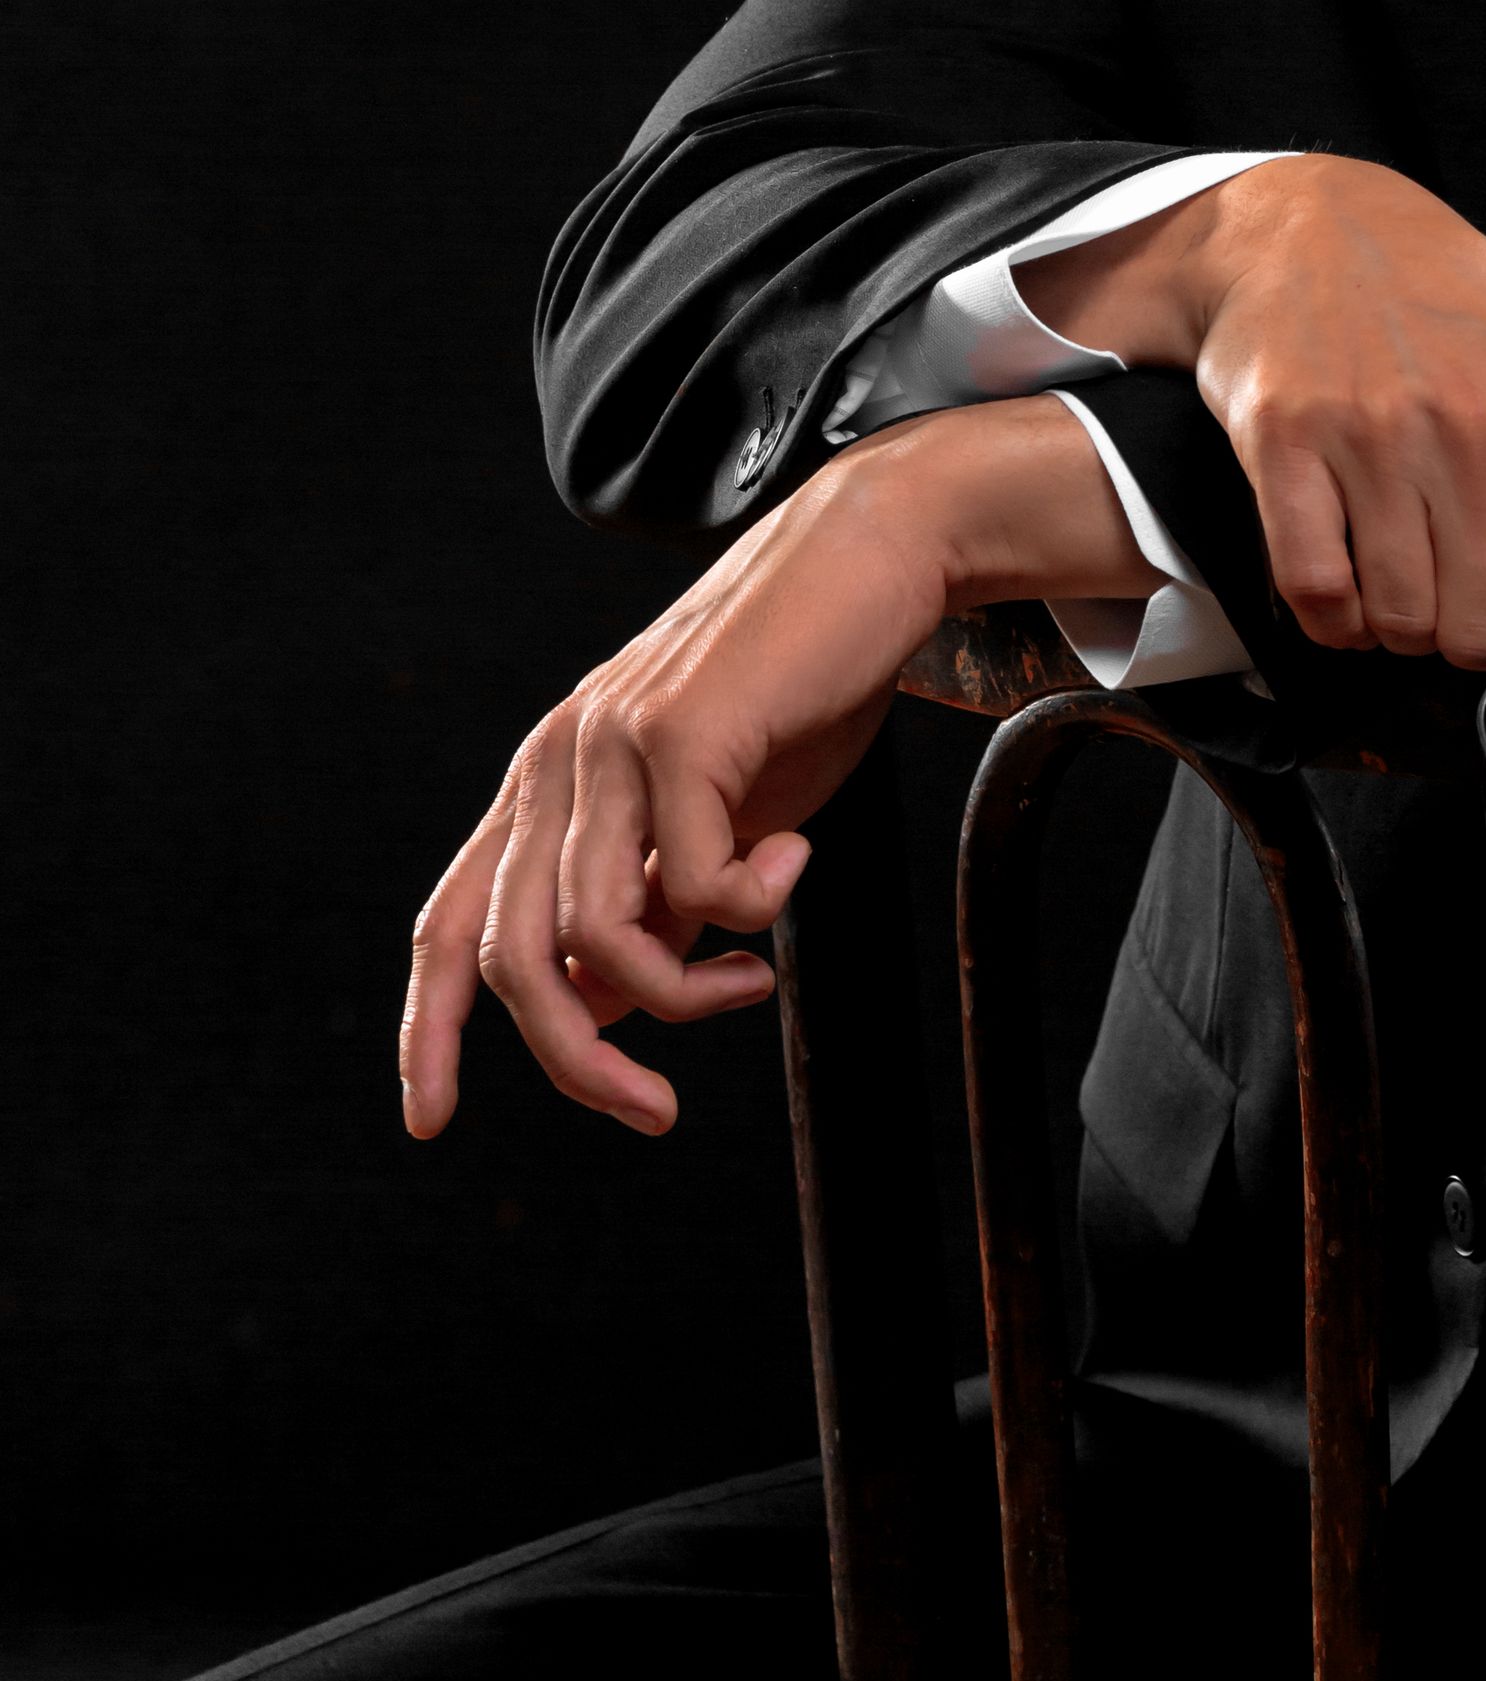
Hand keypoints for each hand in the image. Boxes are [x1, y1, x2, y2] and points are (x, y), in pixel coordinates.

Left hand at [398, 394, 1144, 1137]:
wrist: (864, 560)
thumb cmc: (795, 690)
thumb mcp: (711, 818)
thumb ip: (653, 904)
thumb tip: (605, 1010)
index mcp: (546, 784)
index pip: (452, 922)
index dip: (428, 1028)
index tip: (429, 1120)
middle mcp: (557, 762)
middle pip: (516, 957)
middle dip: (579, 1062)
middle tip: (655, 1111)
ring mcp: (610, 741)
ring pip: (602, 933)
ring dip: (688, 996)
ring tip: (757, 978)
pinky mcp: (681, 731)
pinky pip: (697, 879)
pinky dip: (752, 907)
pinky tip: (794, 865)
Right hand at [1043, 157, 1485, 795]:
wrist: (1320, 226)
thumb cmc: (1450, 316)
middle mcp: (1472, 427)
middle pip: (1475, 631)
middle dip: (1467, 642)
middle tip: (1455, 590)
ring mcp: (1374, 433)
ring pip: (1397, 623)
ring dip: (1398, 627)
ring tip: (1398, 565)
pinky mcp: (1286, 440)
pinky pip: (1315, 592)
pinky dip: (1332, 618)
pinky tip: (1344, 576)